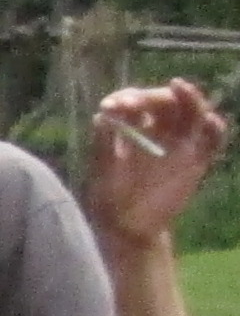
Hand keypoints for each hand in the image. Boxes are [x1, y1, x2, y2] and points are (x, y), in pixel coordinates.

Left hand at [88, 80, 230, 247]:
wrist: (129, 225)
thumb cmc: (109, 197)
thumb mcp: (100, 172)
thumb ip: (103, 146)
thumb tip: (101, 117)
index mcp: (132, 128)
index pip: (135, 102)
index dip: (128, 98)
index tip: (116, 106)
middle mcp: (158, 129)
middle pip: (167, 101)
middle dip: (157, 96)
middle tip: (142, 102)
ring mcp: (180, 142)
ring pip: (192, 112)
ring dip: (190, 99)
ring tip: (181, 89)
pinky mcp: (198, 158)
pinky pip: (212, 139)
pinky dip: (215, 128)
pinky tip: (210, 122)